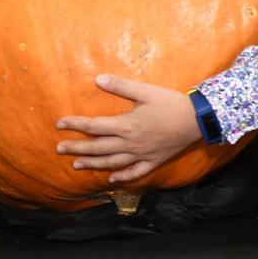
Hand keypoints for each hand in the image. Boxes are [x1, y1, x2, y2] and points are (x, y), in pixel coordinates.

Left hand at [56, 75, 202, 183]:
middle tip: (59, 149)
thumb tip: (98, 79)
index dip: (75, 125)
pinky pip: (135, 172)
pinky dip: (122, 177)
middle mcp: (130, 144)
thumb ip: (122, 86)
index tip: (59, 123)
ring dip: (92, 164)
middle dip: (76, 148)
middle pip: (97, 148)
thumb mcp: (147, 91)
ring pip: (111, 163)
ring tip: (76, 165)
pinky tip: (111, 179)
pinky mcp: (153, 161)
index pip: (93, 126)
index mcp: (126, 125)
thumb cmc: (172, 103)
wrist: (198, 120)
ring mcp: (141, 155)